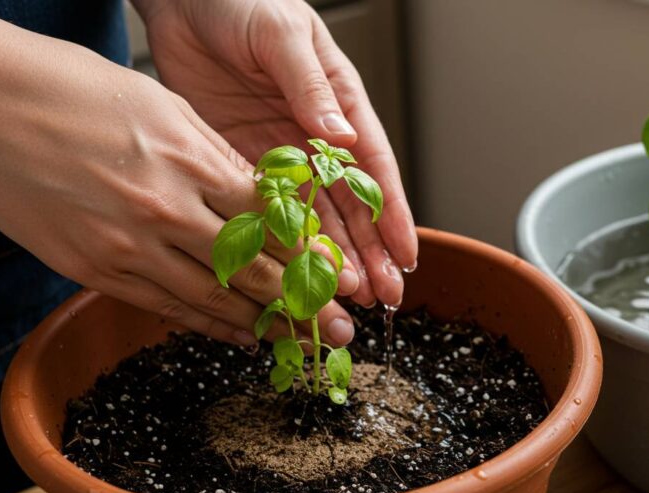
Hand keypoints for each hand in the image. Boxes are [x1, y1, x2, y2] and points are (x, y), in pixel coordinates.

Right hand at [0, 13, 356, 345]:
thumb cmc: (70, 89)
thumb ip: (216, 156)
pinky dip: (207, 325)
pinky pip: (165, 307)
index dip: (312, 254)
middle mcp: (165, 209)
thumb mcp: (161, 105)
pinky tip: (238, 336)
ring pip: (213, 297)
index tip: (340, 274)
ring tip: (300, 342)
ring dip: (262, 325)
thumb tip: (263, 196)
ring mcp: (127, 245)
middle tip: (341, 328)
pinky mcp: (92, 269)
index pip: (273, 220)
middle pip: (254, 268)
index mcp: (190, 159)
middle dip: (305, 303)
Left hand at [134, 0, 417, 307]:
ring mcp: (280, 154)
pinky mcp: (242, 161)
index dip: (392, 216)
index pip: (374, 169)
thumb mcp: (282, 36)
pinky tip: (291, 274)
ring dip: (332, 259)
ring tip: (347, 301)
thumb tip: (341, 136)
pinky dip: (281, 245)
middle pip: (350, 206)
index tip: (406, 256)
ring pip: (313, 218)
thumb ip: (311, 87)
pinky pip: (265, 211)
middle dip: (370, 254)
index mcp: (340, 105)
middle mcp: (316, 137)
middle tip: (382, 300)